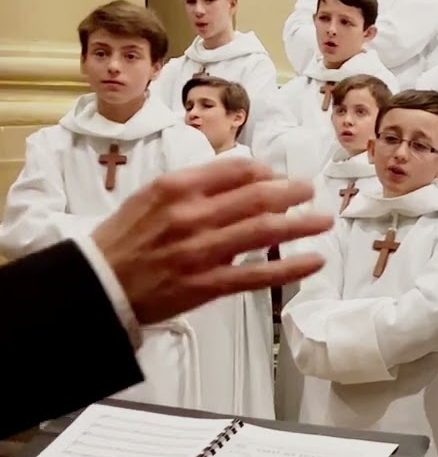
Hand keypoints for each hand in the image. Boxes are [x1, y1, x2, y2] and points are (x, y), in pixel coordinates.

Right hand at [92, 157, 333, 325]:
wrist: (94, 286)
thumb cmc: (124, 240)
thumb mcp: (151, 196)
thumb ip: (195, 184)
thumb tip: (242, 175)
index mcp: (176, 187)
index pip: (236, 169)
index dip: (265, 171)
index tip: (278, 176)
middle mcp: (191, 215)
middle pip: (257, 196)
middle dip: (292, 192)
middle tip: (310, 191)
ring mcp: (201, 251)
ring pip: (263, 231)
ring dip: (301, 224)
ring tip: (324, 221)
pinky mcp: (206, 284)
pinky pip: (257, 275)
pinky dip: (289, 268)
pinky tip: (313, 261)